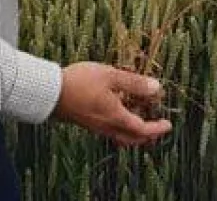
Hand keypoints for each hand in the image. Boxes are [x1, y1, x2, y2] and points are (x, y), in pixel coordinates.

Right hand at [51, 62, 170, 146]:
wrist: (49, 93)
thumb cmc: (79, 82)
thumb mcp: (110, 76)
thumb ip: (134, 83)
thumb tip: (157, 88)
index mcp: (116, 117)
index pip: (142, 129)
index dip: (157, 128)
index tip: (168, 124)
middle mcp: (107, 126)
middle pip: (132, 139)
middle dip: (147, 136)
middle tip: (157, 128)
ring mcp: (95, 126)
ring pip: (120, 136)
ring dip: (133, 132)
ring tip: (139, 120)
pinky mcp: (86, 122)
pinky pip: (109, 130)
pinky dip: (120, 126)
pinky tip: (118, 112)